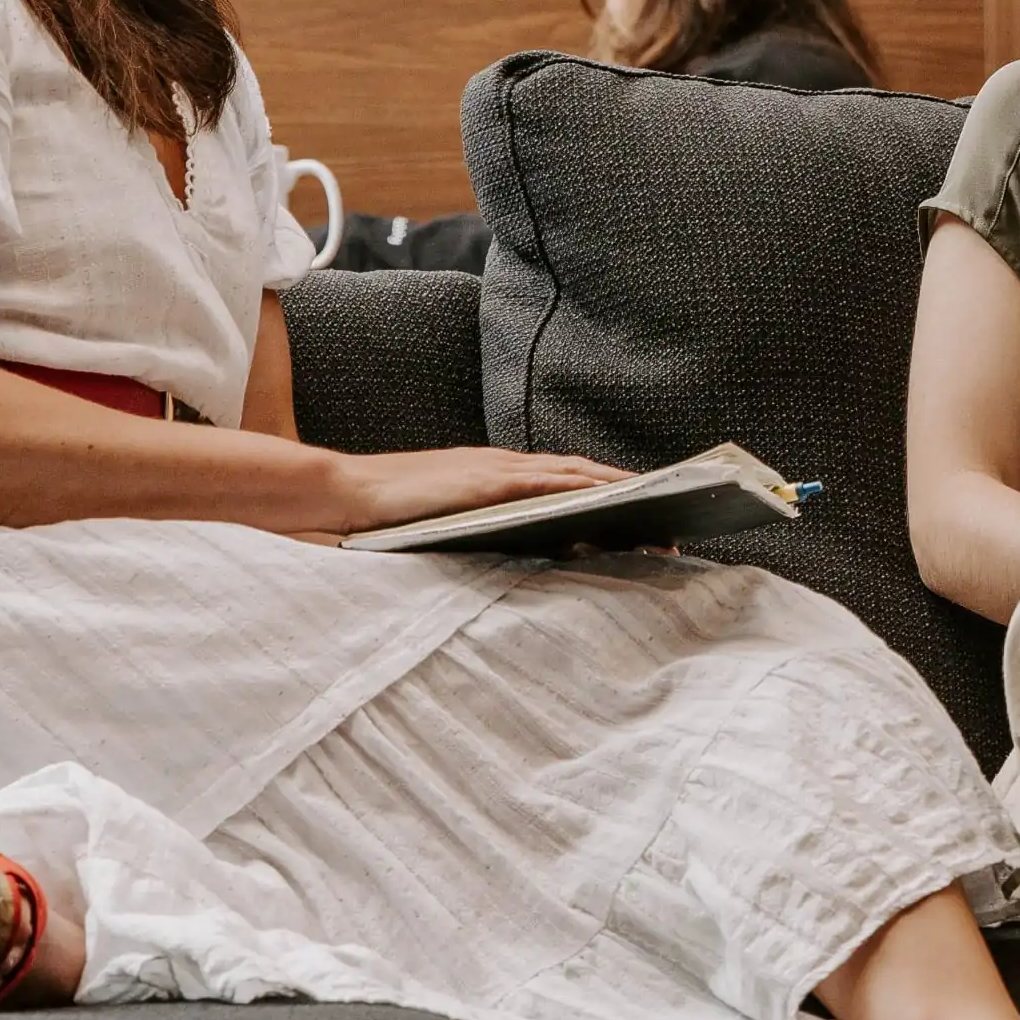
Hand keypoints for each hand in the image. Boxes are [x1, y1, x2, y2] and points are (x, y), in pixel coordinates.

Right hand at [327, 446, 630, 532]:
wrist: (345, 493)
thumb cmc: (395, 514)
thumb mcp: (456, 522)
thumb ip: (493, 529)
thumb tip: (539, 553)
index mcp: (501, 475)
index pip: (569, 479)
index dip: (612, 490)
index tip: (650, 509)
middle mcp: (506, 466)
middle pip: (584, 475)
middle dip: (631, 493)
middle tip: (674, 517)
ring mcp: (497, 471)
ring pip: (574, 475)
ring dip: (618, 490)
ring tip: (659, 510)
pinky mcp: (485, 483)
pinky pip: (543, 482)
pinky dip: (579, 487)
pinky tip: (610, 497)